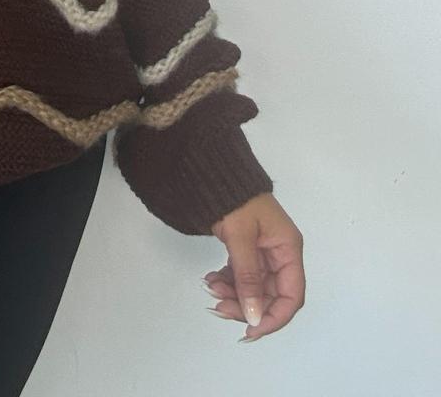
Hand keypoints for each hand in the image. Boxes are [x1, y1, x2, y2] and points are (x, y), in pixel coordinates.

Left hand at [204, 192, 304, 341]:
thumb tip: (254, 317)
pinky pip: (241, 276)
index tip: (251, 329)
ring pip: (253, 288)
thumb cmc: (235, 199)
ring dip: (233, 294)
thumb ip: (247, 278)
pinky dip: (228, 281)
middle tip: (219, 307)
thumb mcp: (241, 238)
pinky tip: (211, 279)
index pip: (291, 295)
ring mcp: (263, 253)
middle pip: (271, 295)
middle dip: (246, 306)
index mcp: (288, 249)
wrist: (214, 174)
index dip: (274, 317)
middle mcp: (279, 254)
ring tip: (211, 288)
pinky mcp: (247, 250)